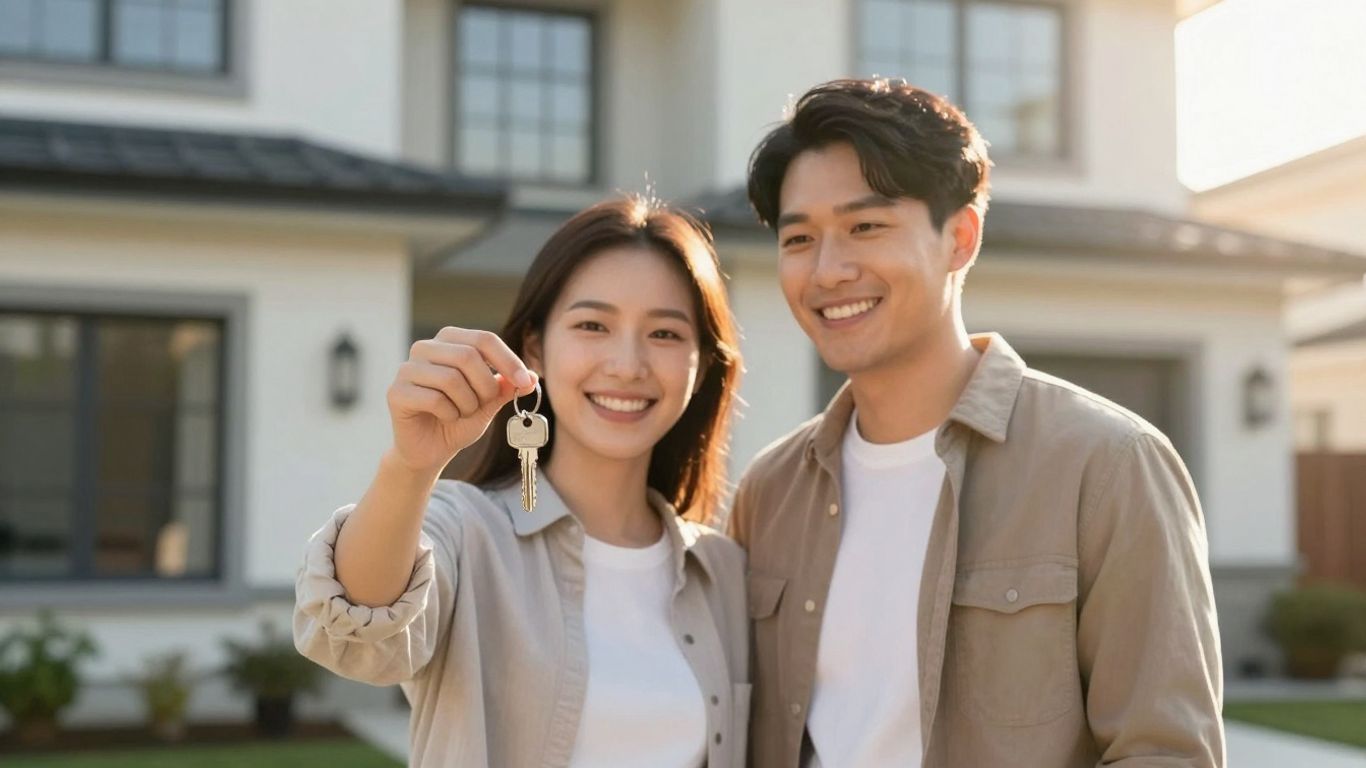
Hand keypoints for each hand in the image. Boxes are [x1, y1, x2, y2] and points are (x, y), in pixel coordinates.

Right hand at [385, 327, 536, 474]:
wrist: (430, 449)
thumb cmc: (458, 419)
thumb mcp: (489, 402)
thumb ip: (506, 386)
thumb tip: (531, 376)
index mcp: (449, 341)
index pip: (484, 339)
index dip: (508, 360)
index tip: (524, 382)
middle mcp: (425, 347)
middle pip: (468, 356)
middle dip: (485, 387)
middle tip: (483, 405)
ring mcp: (407, 368)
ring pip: (452, 379)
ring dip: (467, 404)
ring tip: (461, 412)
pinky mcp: (396, 392)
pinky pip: (435, 399)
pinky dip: (449, 414)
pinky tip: (444, 418)